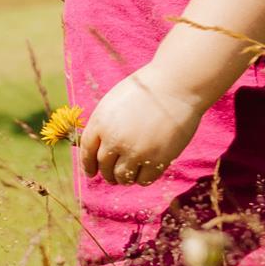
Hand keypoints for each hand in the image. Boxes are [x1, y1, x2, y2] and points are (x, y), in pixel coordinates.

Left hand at [73, 65, 210, 186]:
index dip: (88, 165)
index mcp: (101, 123)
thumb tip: (99, 149)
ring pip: (122, 177)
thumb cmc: (147, 90)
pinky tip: (145, 171)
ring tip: (130, 174)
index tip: (91, 172)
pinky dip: (142, 179)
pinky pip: (144, 180)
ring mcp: (136, 151)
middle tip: (113, 176)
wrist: (177, 85)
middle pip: (104, 167)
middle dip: (108, 174)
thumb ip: (104, 125)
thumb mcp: (114, 102)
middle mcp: (114, 140)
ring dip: (124, 179)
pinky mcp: (157, 159)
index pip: (87, 152)